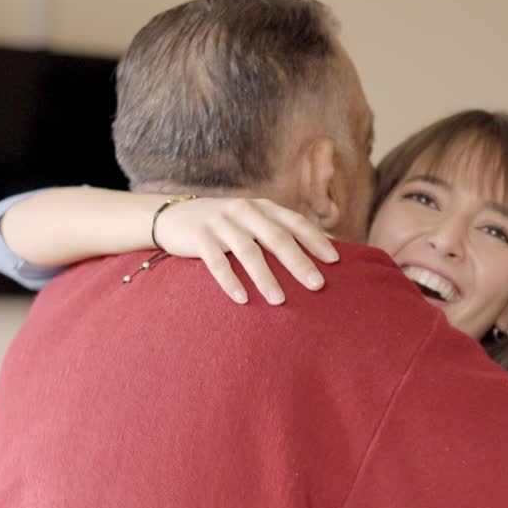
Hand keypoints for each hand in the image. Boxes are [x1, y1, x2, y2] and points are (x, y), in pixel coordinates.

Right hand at [153, 197, 339, 304]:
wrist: (172, 215)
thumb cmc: (224, 224)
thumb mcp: (251, 220)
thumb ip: (279, 231)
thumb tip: (322, 250)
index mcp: (262, 207)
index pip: (295, 222)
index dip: (316, 240)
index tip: (335, 260)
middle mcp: (244, 211)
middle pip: (277, 238)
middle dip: (298, 262)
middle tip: (317, 284)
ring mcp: (220, 222)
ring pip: (248, 251)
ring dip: (265, 277)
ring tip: (280, 300)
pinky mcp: (199, 237)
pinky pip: (217, 261)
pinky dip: (230, 280)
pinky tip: (242, 298)